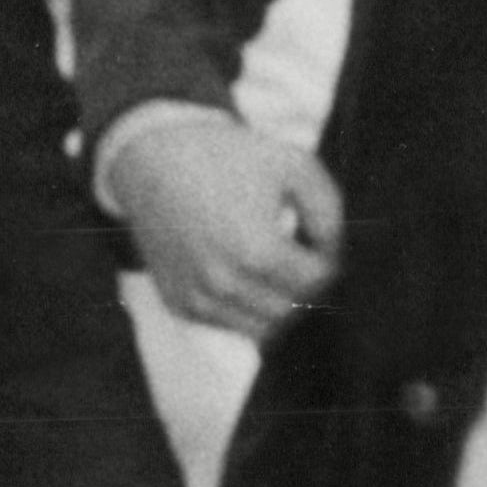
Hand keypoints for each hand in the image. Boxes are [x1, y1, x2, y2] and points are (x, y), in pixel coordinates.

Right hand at [114, 112, 340, 343]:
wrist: (155, 160)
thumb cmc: (228, 158)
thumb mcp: (293, 165)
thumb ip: (329, 211)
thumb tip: (332, 252)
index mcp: (257, 251)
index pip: (317, 280)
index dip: (328, 258)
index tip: (317, 239)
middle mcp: (224, 283)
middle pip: (293, 309)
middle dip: (305, 285)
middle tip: (299, 255)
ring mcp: (198, 298)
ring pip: (262, 328)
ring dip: (277, 304)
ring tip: (273, 269)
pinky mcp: (179, 303)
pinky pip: (228, 325)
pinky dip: (244, 309)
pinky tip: (241, 274)